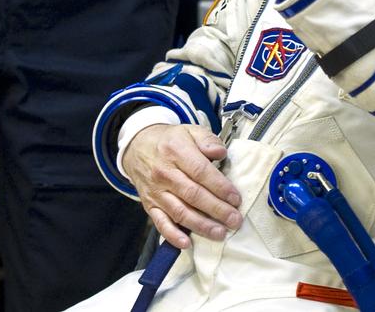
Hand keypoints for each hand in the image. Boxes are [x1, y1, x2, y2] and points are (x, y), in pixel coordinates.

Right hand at [121, 123, 242, 247]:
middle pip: (193, 195)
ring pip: (180, 211)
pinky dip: (173, 235)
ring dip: (201, 225)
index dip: (220, 187)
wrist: (138, 147)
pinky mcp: (149, 205)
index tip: (236, 198)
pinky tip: (187, 243)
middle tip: (234, 220)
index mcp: (176, 151)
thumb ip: (207, 140)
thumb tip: (220, 153)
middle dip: (217, 210)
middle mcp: (164, 172)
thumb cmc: (170, 141)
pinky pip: (160, 223)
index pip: (201, 171)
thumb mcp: (190, 131)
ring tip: (220, 233)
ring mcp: (156, 191)